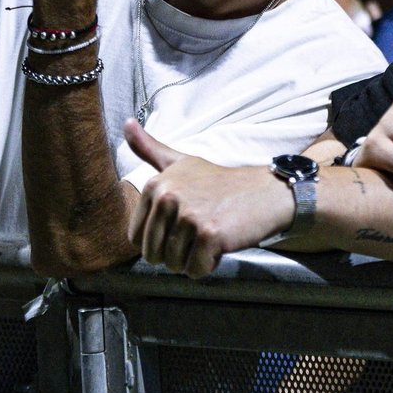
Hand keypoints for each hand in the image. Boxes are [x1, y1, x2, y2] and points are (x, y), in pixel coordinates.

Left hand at [126, 121, 293, 277]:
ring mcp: (189, 216)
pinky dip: (209, 265)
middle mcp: (168, 198)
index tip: (183, 223)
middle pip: (154, 255)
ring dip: (194, 259)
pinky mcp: (210, 234)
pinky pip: (196, 270)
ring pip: (174, 265)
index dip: (161, 240)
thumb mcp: (181, 162)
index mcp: (156, 185)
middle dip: (176, 253)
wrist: (266, 192)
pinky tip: (221, 243)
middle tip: (199, 231)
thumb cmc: (221, 183)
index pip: (138, 239)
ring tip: (211, 235)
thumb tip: (126, 123)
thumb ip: (150, 148)